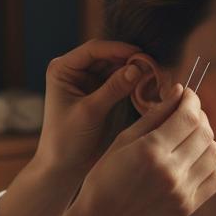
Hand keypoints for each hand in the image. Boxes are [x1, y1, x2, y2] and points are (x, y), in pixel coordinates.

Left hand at [34, 39, 142, 178]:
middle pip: (106, 56)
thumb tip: (137, 68)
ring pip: (115, 68)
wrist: (64, 167)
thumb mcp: (89, 112)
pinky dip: (132, 82)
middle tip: (151, 64)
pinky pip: (119, 81)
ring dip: (132, 70)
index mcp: (63, 69)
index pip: (93, 50)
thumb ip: (112, 89)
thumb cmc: (66, 140)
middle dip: (128, 59)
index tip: (139, 53)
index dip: (117, 48)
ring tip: (152, 74)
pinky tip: (146, 84)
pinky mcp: (100, 94)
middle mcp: (74, 72)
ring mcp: (88, 82)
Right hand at [69, 85, 215, 215]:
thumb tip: (179, 91)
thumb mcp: (122, 140)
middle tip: (188, 113)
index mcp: (150, 151)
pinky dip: (213, 163)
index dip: (193, 100)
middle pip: (206, 133)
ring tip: (192, 136)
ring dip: (208, 139)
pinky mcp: (189, 207)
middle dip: (200, 116)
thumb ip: (154, 115)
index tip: (187, 95)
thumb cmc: (106, 179)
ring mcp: (182, 192)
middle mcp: (170, 172)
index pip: (189, 117)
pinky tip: (197, 158)